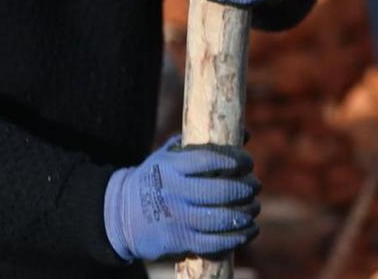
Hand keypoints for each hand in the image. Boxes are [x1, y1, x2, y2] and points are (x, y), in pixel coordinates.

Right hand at [103, 137, 258, 261]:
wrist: (122, 214)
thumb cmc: (157, 178)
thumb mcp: (170, 155)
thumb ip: (205, 144)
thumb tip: (246, 134)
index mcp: (172, 167)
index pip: (210, 161)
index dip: (236, 160)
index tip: (248, 162)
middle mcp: (174, 192)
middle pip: (219, 191)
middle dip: (245, 188)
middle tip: (255, 185)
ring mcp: (176, 219)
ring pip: (220, 219)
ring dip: (245, 214)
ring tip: (254, 207)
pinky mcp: (179, 242)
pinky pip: (214, 243)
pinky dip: (237, 238)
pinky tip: (249, 231)